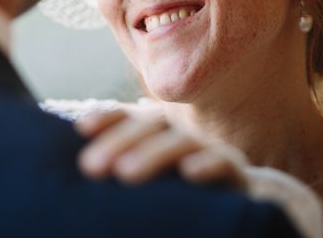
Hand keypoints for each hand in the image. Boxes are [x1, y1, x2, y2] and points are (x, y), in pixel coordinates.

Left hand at [75, 108, 247, 186]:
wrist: (241, 205)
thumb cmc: (180, 199)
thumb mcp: (147, 187)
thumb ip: (120, 172)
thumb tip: (81, 173)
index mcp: (157, 138)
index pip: (131, 118)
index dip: (108, 118)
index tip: (82, 128)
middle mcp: (181, 138)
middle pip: (151, 125)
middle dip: (120, 140)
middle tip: (90, 166)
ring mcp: (209, 152)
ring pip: (182, 140)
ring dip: (153, 153)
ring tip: (126, 172)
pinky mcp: (235, 173)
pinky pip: (222, 162)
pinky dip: (206, 164)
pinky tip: (189, 172)